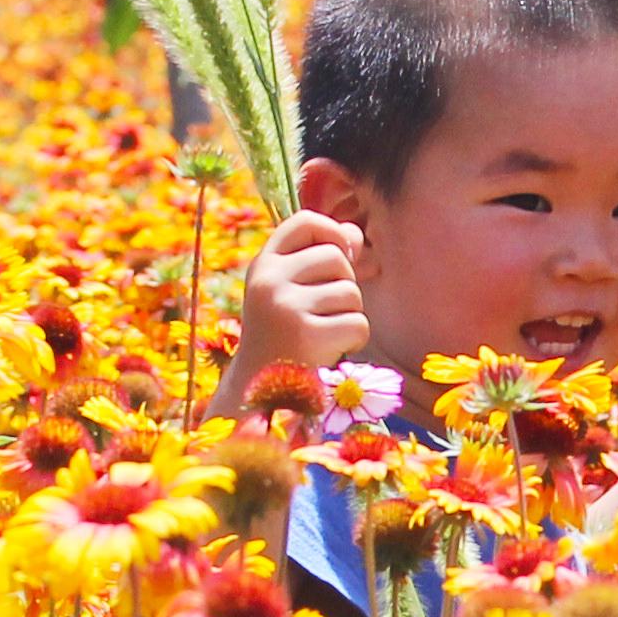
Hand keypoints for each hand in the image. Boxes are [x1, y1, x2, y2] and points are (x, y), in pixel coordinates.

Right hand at [219, 209, 368, 404]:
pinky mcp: (308, 336)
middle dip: (345, 284)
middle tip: (325, 313)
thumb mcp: (289, 293)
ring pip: (351, 292)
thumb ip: (319, 260)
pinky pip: (358, 324)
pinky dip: (354, 341)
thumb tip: (354, 234)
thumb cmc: (282, 338)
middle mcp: (269, 281)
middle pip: (337, 257)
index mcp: (263, 266)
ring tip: (323, 334)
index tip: (342, 255)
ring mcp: (286, 307)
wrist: (259, 394)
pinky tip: (331, 352)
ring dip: (349, 315)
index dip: (332, 233)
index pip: (306, 222)